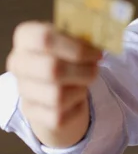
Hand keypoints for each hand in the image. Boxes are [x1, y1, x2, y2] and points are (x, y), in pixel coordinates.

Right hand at [6, 21, 101, 145]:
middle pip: (52, 69)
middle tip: (96, 69)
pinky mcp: (32, 113)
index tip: (96, 53)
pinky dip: (76, 107)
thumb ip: (83, 38)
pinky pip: (60, 115)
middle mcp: (18, 63)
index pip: (44, 38)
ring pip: (58, 95)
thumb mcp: (71, 40)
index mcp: (26, 38)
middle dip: (83, 71)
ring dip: (80, 89)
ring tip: (84, 82)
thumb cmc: (64, 56)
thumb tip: (102, 41)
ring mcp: (23, 90)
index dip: (76, 47)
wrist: (52, 85)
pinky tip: (76, 98)